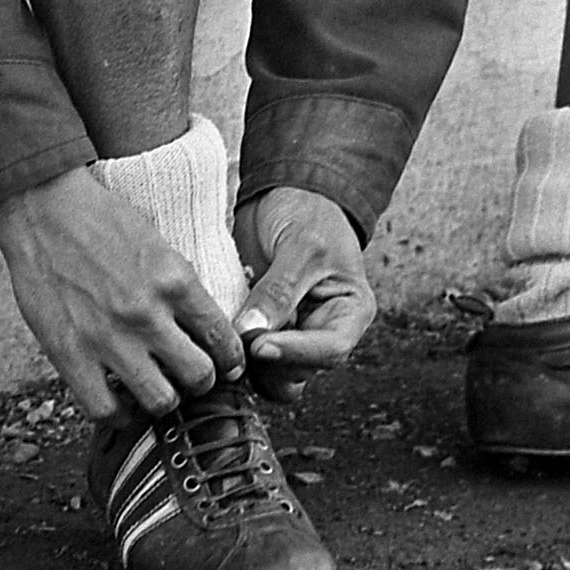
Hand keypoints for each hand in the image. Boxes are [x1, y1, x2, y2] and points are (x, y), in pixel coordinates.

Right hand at [0, 166, 244, 421]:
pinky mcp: (71, 354)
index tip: (228, 367)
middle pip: (199, 376)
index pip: (222, 338)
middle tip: (190, 378)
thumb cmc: (100, 219)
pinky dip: (117, 414)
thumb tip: (202, 326)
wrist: (43, 208)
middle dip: (201, 381)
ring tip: (156, 389)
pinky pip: (105, 410)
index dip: (230, 360)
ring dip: (163, 399)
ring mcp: (109, 338)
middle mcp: (147, 313)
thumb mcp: (157, 243)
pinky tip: (119, 401)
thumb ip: (179, 286)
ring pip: (160, 401)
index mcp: (175, 280)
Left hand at [232, 186, 375, 403]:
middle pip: (299, 371)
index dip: (295, 354)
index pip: (330, 350)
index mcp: (349, 313)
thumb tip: (253, 331)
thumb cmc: (308, 212)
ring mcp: (292, 334)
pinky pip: (249, 358)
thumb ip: (279, 290)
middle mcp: (323, 331)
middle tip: (236, 340)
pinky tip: (220, 330)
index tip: (259, 345)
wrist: (284, 194)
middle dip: (268, 361)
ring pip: (272, 375)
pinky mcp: (264, 330)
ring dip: (248, 362)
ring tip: (227, 335)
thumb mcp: (302, 245)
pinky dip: (234, 350)